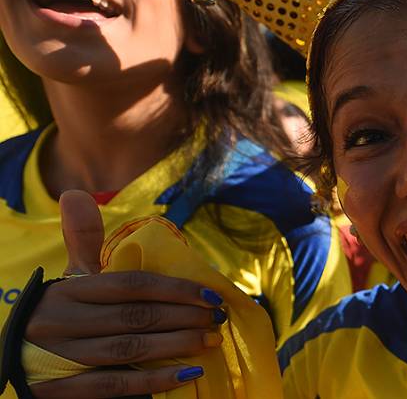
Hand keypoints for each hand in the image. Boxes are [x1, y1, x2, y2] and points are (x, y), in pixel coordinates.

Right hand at [27, 191, 222, 397]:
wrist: (10, 359)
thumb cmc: (55, 314)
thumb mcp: (67, 280)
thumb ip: (82, 241)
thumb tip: (76, 195)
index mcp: (70, 290)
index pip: (132, 284)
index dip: (176, 288)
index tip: (211, 294)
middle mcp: (64, 321)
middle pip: (136, 317)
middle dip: (184, 316)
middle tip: (218, 319)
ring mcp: (62, 357)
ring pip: (129, 350)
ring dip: (176, 345)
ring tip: (210, 342)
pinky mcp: (63, 390)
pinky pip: (115, 386)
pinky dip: (155, 381)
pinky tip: (188, 374)